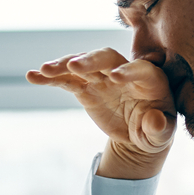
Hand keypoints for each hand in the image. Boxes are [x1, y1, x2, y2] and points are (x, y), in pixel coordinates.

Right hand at [26, 48, 176, 178]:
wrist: (137, 134)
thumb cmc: (154, 132)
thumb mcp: (161, 137)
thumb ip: (160, 129)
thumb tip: (156, 122)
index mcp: (150, 81)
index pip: (141, 69)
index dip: (129, 71)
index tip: (115, 77)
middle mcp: (124, 72)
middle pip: (107, 58)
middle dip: (90, 60)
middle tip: (74, 66)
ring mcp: (102, 78)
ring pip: (82, 65)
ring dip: (64, 64)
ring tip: (44, 70)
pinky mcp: (85, 87)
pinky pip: (66, 80)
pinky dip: (50, 78)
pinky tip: (32, 76)